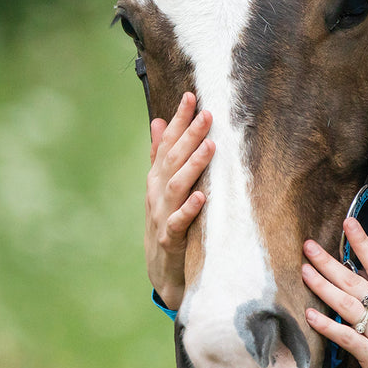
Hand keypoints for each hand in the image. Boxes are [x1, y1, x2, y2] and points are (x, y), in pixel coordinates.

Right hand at [145, 92, 213, 309]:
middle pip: (173, 160)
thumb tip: (159, 122)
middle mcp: (157, 193)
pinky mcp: (170, 239)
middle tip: (208, 114)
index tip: (191, 96)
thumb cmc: (167, 223)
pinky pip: (179, 222)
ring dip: (193, 166)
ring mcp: (162, 215)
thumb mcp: (162, 187)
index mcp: (157, 179)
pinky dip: (190, 209)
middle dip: (189, 136)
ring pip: (176, 186)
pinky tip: (203, 197)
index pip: (167, 144)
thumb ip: (161, 156)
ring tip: (210, 146)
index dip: (178, 121)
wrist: (163, 271)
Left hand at [301, 218, 367, 367]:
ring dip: (321, 286)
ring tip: (304, 271)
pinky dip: (326, 325)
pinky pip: (344, 336)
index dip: (362, 243)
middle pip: (355, 281)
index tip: (348, 224)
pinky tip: (309, 314)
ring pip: (345, 304)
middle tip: (308, 247)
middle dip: (329, 261)